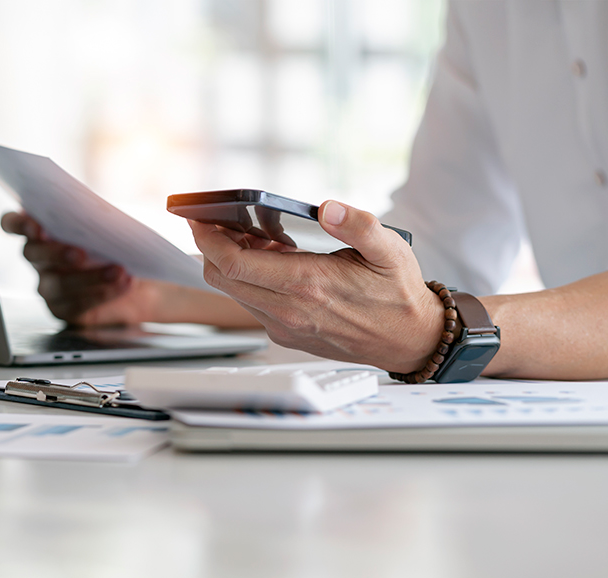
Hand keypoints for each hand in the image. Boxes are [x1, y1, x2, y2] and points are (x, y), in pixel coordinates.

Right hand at [1, 210, 162, 325]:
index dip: (17, 222)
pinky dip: (101, 293)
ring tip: (117, 270)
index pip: (12, 223)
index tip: (34, 221)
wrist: (149, 270)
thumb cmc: (122, 238)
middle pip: (33, 255)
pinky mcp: (67, 310)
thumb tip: (92, 209)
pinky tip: (123, 283)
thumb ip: (94, 215)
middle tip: (79, 250)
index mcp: (41, 227)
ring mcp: (50, 286)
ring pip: (56, 285)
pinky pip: (76, 306)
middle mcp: (39, 257)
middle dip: (55, 252)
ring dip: (86, 277)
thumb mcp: (112, 222)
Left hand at [189, 201, 443, 373]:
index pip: (233, 262)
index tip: (197, 218)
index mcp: (307, 286)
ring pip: (235, 292)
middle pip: (222, 278)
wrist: (410, 340)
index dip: (207, 239)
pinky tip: (272, 263)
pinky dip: (249, 281)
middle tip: (218, 223)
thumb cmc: (398, 294)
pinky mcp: (288, 335)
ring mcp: (285, 327)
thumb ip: (358, 225)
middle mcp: (289, 311)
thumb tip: (328, 207)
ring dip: (232, 264)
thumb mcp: (389, 250)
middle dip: (211, 248)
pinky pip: (252, 305)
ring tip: (254, 239)